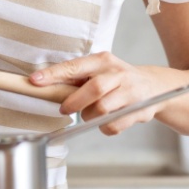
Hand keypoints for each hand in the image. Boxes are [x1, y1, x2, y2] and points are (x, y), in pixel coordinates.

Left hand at [29, 52, 169, 134]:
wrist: (153, 87)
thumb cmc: (116, 79)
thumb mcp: (98, 71)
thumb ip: (75, 77)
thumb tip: (44, 86)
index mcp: (102, 60)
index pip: (74, 66)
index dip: (54, 75)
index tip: (35, 81)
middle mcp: (117, 73)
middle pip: (93, 89)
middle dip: (75, 102)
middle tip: (64, 109)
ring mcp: (130, 92)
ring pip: (103, 109)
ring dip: (89, 116)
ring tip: (88, 114)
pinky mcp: (138, 110)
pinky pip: (113, 125)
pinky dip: (103, 127)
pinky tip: (105, 121)